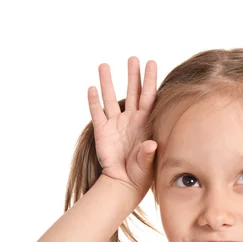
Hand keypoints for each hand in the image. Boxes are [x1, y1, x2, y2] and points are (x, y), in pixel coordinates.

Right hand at [88, 57, 157, 194]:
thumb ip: (148, 153)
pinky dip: (93, 101)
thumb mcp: (147, 164)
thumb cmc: (141, 174)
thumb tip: (151, 145)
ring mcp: (116, 124)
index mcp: (146, 123)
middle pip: (132, 92)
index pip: (149, 97)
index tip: (151, 62)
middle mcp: (131, 119)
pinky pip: (97, 112)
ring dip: (108, 82)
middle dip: (132, 75)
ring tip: (104, 65)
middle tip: (133, 58)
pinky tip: (91, 88)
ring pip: (111, 98)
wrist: (124, 183)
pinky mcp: (102, 131)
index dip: (150, 80)